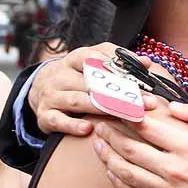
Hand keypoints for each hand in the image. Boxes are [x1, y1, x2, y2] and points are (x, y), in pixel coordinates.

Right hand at [29, 43, 157, 134]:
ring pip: (77, 101)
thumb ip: (119, 60)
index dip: (115, 67)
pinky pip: (58, 121)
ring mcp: (51, 96)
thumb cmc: (77, 76)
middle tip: (143, 103)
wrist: (41, 90)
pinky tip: (88, 128)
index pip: (92, 58)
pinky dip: (72, 125)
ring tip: (124, 114)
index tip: (138, 77)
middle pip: (90, 83)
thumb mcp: (93, 62)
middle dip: (119, 93)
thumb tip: (146, 62)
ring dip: (102, 108)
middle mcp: (60, 76)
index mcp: (74, 59)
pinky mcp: (45, 115)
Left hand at [93, 102, 187, 187]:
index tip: (114, 105)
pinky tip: (113, 172)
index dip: (125, 114)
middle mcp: (176, 171)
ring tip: (98, 145)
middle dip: (110, 134)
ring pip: (127, 175)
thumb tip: (171, 106)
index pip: (146, 127)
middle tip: (99, 123)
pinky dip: (120, 183)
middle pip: (129, 150)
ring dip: (108, 158)